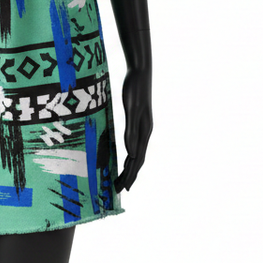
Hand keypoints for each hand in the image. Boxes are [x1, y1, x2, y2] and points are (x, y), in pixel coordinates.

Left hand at [114, 67, 151, 192]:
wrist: (139, 72)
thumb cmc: (134, 89)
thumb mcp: (131, 109)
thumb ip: (131, 130)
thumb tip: (131, 153)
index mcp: (144, 131)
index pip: (137, 159)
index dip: (131, 174)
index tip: (123, 189)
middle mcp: (145, 131)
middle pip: (137, 159)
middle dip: (129, 175)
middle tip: (118, 190)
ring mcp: (142, 126)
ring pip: (136, 152)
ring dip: (129, 167)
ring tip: (120, 178)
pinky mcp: (137, 120)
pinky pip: (133, 143)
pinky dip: (129, 154)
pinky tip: (124, 156)